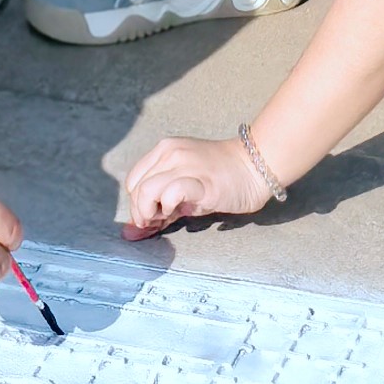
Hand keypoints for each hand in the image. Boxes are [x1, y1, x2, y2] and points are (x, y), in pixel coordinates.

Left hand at [120, 136, 274, 239]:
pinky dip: (168, 206)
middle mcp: (170, 153)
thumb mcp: (183, 188)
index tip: (151, 216)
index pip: (133, 181)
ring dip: (150, 211)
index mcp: (164, 150)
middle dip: (141, 212)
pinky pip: (171, 193)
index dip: (137, 203)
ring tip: (166, 217)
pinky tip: (180, 211)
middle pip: (136, 189)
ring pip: (146, 190)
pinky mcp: (201, 181)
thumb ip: (158, 208)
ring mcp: (185, 165)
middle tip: (158, 221)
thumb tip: (129, 233)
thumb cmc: (220, 179)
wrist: (255, 168)